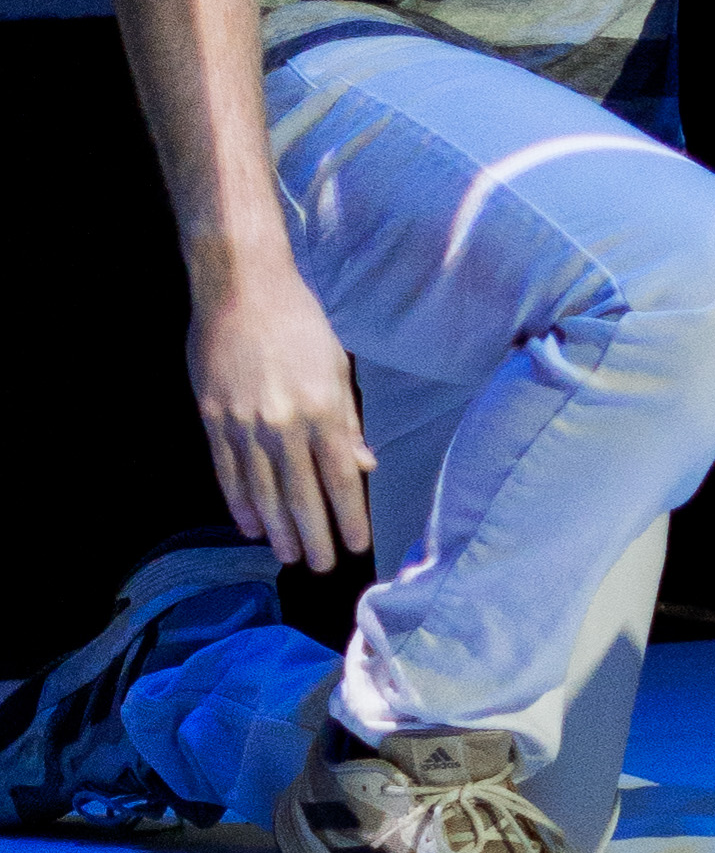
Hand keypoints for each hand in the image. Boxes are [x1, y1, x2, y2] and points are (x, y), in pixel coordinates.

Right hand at [189, 252, 370, 576]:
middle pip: (302, 494)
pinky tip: (249, 525)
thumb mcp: (335, 367)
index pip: (340, 478)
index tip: (359, 545)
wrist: (240, 286)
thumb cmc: (298, 322)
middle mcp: (284, 424)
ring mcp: (244, 424)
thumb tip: (363, 465)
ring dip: (277, 528)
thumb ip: (346, 420)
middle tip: (323, 566)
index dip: (349, 516)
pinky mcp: (212, 418)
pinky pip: (227, 471)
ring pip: (263, 491)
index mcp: (322, 410)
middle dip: (315, 535)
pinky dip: (239, 502)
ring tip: (288, 556)